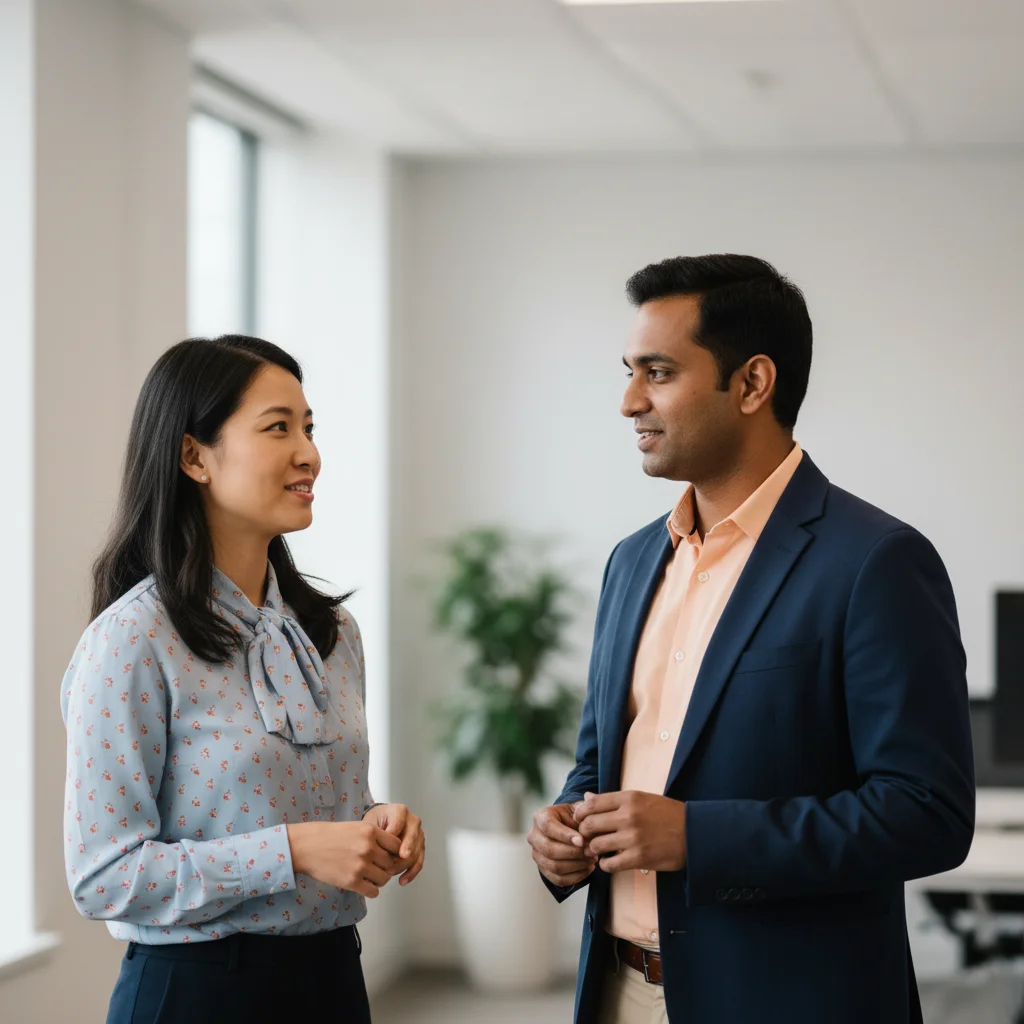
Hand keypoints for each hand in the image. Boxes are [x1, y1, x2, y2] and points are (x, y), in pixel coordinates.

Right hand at [286, 821, 401, 898]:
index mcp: (370, 831)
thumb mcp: (356, 827)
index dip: (394, 852)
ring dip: (379, 880)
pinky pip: (373, 891)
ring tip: (369, 877)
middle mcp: (368, 847)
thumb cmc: (329, 836)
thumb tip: (390, 851)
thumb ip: (374, 837)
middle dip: (385, 867)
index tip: (387, 856)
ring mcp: (360, 865)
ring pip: (384, 878)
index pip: (396, 845)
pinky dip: (371, 890)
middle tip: (376, 868)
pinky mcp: (352, 881)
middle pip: (390, 863)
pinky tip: (364, 885)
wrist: (307, 846)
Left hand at [362, 803, 425, 885]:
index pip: (398, 824)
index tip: (382, 848)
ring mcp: (418, 835)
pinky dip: (411, 872)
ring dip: (403, 865)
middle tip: (390, 865)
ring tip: (389, 873)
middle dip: (401, 854)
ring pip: (416, 851)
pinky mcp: (419, 847)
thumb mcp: (370, 823)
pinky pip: (419, 861)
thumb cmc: (374, 823)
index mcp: (400, 811)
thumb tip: (382, 852)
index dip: (391, 837)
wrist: (379, 824)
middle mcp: (413, 821)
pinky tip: (402, 880)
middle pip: (412, 837)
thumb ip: (375, 834)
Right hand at [528, 802, 598, 887]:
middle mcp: (534, 836)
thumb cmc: (576, 817)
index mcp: (540, 817)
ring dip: (576, 865)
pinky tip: (588, 869)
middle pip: (549, 849)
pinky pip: (558, 879)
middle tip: (591, 852)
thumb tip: (589, 802)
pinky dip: (575, 877)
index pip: (548, 827)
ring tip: (592, 860)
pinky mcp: (543, 869)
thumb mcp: (579, 808)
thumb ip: (585, 807)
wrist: (570, 829)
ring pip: (554, 866)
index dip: (565, 835)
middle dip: (573, 853)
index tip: (582, 841)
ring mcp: (537, 854)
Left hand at [574, 791, 686, 873]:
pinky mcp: (638, 858)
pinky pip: (609, 864)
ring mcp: (632, 838)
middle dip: (584, 832)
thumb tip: (586, 797)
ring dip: (594, 849)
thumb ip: (613, 799)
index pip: (591, 803)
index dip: (581, 813)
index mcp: (629, 798)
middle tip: (587, 837)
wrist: (693, 833)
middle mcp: (628, 816)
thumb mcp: (642, 799)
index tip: (580, 819)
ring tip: (599, 850)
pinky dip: (605, 864)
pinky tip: (611, 861)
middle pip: (589, 824)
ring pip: (596, 845)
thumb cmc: (667, 814)